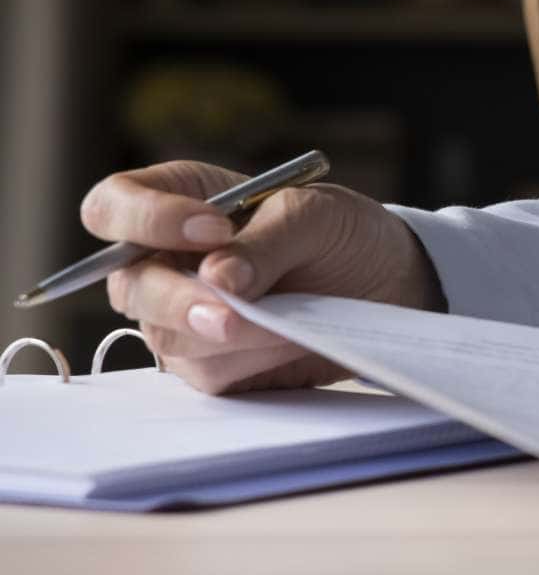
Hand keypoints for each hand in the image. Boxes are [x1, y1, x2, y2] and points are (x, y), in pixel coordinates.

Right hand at [81, 160, 444, 395]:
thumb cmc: (341, 233)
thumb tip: (216, 279)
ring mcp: (179, 318)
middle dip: (180, 302)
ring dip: (232, 335)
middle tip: (232, 315)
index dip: (145, 219)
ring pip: (169, 338)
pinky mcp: (210, 364)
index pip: (113, 206)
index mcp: (178, 202)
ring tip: (292, 323)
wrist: (389, 283)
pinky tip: (295, 340)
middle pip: (130, 286)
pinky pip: (211, 372)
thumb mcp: (318, 214)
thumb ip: (268, 238)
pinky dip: (255, 358)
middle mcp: (164, 263)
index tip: (212, 230)